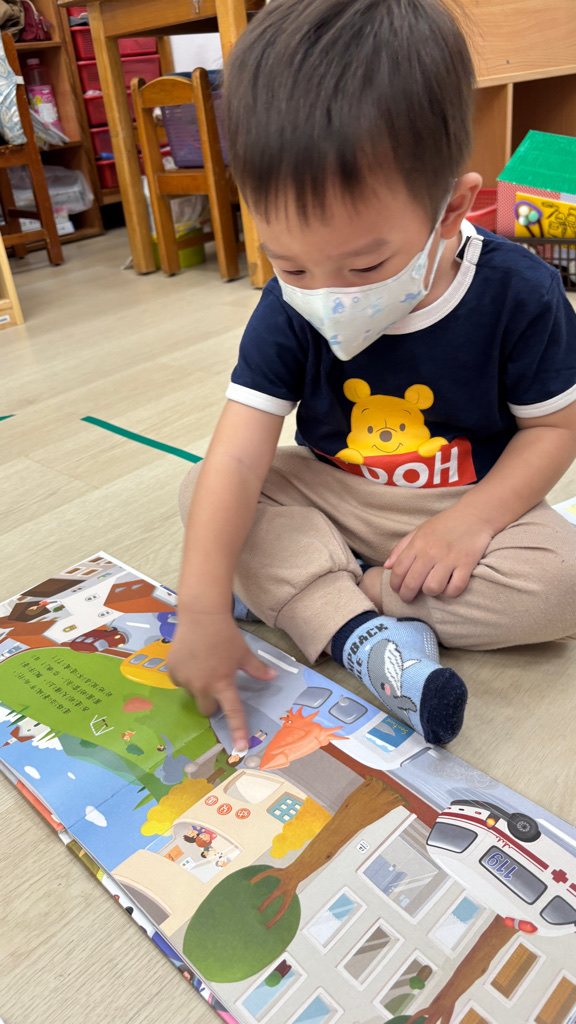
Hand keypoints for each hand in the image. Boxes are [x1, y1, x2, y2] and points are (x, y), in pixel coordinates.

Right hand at [167, 610, 275, 749]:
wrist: (201, 615)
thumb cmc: (226, 635)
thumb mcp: (244, 653)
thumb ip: (257, 669)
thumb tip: (272, 677)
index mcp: (223, 683)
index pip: (232, 712)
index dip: (237, 731)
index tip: (239, 748)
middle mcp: (202, 685)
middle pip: (207, 710)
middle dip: (213, 703)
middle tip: (217, 684)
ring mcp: (185, 679)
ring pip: (193, 694)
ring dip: (199, 687)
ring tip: (203, 664)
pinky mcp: (172, 671)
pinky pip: (180, 682)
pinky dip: (186, 676)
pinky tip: (191, 659)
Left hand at [384, 506, 493, 602]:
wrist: (474, 515)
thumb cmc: (445, 524)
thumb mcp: (419, 530)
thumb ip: (401, 547)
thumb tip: (386, 566)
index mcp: (418, 543)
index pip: (399, 570)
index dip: (394, 584)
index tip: (396, 590)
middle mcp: (431, 552)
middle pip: (412, 583)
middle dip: (406, 595)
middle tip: (407, 598)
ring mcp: (450, 559)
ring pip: (432, 588)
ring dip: (430, 592)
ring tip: (430, 589)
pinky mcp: (467, 564)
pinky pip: (455, 588)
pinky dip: (450, 592)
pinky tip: (447, 588)